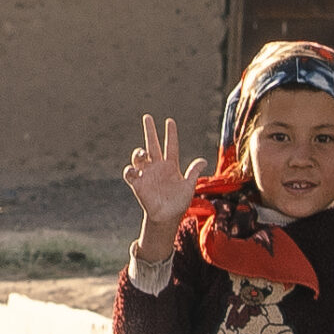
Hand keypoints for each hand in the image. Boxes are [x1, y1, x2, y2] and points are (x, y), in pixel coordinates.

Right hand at [124, 114, 206, 251]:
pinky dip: (130, 170)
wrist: (167, 216)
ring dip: (139, 152)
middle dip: (149, 131)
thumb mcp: (189, 186)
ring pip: (139, 157)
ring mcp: (147, 174)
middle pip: (152, 144)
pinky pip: (130, 173)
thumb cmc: (179, 202)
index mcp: (171, 165)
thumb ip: (194, 172)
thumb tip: (203, 160)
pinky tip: (135, 171)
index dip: (170, 133)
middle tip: (147, 117)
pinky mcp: (138, 183)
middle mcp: (158, 166)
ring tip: (143, 153)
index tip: (169, 121)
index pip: (170, 145)